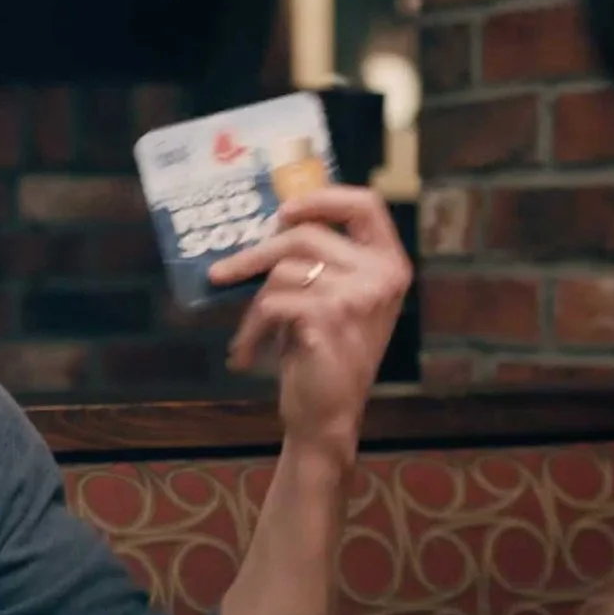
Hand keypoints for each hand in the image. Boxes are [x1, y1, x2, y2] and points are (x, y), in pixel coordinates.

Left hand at [208, 187, 412, 454]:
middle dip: (255, 253)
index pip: (366, 204)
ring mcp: (358, 296)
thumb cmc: (326, 356)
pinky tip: (247, 354)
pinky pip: (271, 303)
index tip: (282, 211)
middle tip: (223, 273)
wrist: (328, 416)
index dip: (322, 198)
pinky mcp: (328, 317)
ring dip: (252, 305)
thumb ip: (324, 263)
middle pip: (305, 235)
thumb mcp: (336, 301)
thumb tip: (271, 224)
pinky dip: (251, 329)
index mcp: (390, 265)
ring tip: (247, 333)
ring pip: (282, 271)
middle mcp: (381, 276)